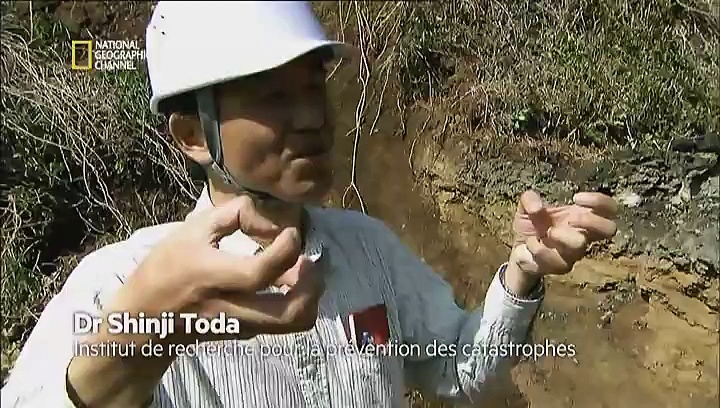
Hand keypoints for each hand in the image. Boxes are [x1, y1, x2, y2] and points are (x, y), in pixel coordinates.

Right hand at [111, 195, 324, 342]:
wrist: (144, 322)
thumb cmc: (165, 269)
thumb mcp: (190, 231)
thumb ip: (232, 215)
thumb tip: (268, 216)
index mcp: (211, 277)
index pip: (260, 272)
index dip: (286, 250)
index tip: (290, 232)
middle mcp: (230, 307)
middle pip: (290, 313)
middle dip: (312, 284)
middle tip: (308, 260)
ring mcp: (241, 326)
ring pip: (292, 324)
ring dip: (309, 297)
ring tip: (302, 272)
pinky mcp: (245, 334)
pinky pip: (281, 324)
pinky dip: (295, 302)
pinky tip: (286, 283)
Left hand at [506, 190, 616, 292]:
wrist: (518, 248)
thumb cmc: (531, 224)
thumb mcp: (525, 206)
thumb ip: (529, 199)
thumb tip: (537, 207)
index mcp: (581, 215)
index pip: (609, 208)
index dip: (599, 201)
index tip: (576, 198)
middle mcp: (584, 234)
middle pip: (610, 229)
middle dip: (591, 220)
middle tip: (570, 219)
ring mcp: (575, 252)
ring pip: (580, 245)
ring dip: (561, 236)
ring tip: (547, 232)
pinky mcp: (562, 266)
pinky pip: (557, 260)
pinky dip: (539, 249)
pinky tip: (531, 243)